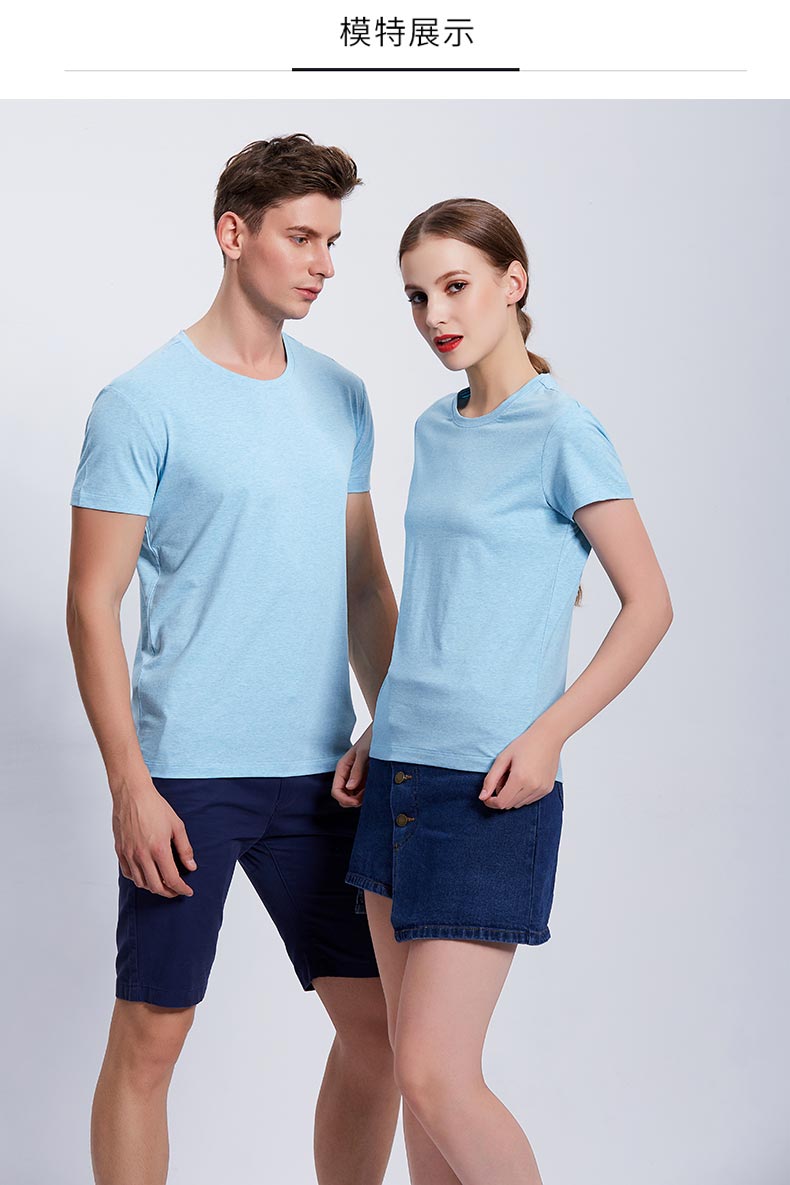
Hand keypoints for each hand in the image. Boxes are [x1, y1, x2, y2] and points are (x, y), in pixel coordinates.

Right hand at [111, 774, 196, 896]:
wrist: (132, 794)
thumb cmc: (155, 807)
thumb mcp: (177, 826)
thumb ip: (185, 848)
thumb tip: (191, 866)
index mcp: (159, 849)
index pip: (172, 879)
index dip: (181, 889)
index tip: (187, 891)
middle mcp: (142, 855)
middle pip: (156, 886)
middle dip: (168, 892)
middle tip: (176, 890)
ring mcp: (129, 854)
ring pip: (141, 882)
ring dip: (153, 887)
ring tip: (162, 883)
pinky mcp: (120, 851)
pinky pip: (128, 874)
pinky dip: (139, 879)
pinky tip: (146, 874)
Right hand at [331, 723, 371, 807]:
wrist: (382, 732)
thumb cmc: (371, 739)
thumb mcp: (364, 753)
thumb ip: (357, 770)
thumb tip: (350, 787)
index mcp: (342, 768)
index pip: (336, 791)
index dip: (344, 799)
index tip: (356, 802)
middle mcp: (347, 774)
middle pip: (343, 797)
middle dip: (352, 801)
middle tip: (366, 796)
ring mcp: (355, 777)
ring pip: (352, 797)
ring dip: (361, 799)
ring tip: (372, 790)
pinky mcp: (365, 778)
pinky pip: (362, 793)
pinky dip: (367, 795)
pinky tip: (375, 788)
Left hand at [480, 723, 562, 809]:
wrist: (548, 737)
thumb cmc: (525, 744)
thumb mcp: (502, 758)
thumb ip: (491, 779)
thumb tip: (482, 797)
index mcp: (520, 778)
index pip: (501, 803)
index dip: (491, 802)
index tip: (486, 797)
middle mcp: (533, 787)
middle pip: (509, 805)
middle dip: (501, 796)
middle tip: (502, 778)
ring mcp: (541, 789)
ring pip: (519, 804)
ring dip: (512, 796)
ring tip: (513, 777)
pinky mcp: (547, 790)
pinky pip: (529, 800)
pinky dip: (522, 795)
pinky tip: (524, 779)